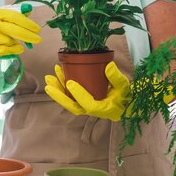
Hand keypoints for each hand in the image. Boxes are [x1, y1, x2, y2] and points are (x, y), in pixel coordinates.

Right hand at [0, 8, 40, 89]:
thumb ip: (12, 15)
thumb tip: (29, 12)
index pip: (15, 17)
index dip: (27, 23)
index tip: (37, 29)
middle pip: (14, 30)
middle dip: (28, 36)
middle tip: (38, 40)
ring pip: (11, 42)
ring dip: (16, 44)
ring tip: (13, 43)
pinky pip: (7, 51)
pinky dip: (12, 51)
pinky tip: (11, 49)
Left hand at [45, 62, 174, 120]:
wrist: (126, 103)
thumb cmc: (125, 96)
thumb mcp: (124, 86)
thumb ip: (117, 77)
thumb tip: (108, 66)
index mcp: (102, 109)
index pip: (88, 103)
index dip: (78, 94)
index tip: (70, 82)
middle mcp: (91, 110)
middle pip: (72, 106)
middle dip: (59, 95)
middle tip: (49, 84)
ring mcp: (85, 106)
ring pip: (68, 101)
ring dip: (57, 90)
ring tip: (49, 77)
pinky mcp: (82, 101)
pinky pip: (70, 97)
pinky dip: (62, 87)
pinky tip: (56, 75)